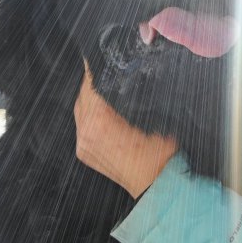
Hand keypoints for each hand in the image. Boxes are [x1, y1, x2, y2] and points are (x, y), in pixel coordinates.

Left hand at [74, 60, 177, 198]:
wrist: (156, 184)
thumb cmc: (161, 154)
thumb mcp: (154, 116)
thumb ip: (135, 95)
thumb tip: (128, 75)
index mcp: (101, 122)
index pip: (90, 85)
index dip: (94, 70)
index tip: (97, 57)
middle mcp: (87, 133)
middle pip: (82, 95)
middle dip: (92, 82)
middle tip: (104, 70)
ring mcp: (82, 144)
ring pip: (80, 109)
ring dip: (90, 98)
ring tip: (104, 88)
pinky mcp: (83, 152)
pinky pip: (81, 124)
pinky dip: (89, 114)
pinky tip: (102, 111)